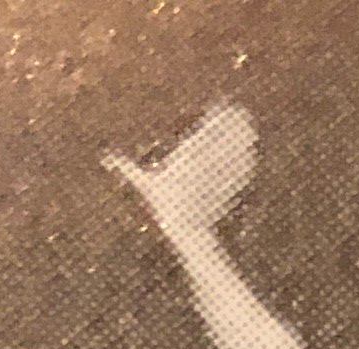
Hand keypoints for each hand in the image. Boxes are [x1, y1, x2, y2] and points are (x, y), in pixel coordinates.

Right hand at [107, 102, 257, 237]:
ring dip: (242, 137)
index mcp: (187, 160)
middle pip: (221, 140)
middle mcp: (205, 166)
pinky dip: (246, 157)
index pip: (203, 134)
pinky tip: (252, 148)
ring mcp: (219, 176)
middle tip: (241, 111)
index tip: (221, 105)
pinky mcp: (229, 187)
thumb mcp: (145, 186)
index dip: (213, 119)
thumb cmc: (164, 206)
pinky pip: (239, 169)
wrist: (187, 232)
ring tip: (249, 125)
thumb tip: (106, 158)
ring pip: (233, 153)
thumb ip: (127, 169)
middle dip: (231, 124)